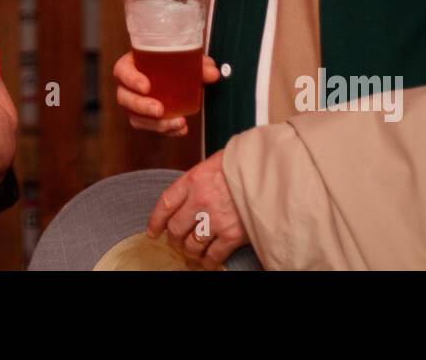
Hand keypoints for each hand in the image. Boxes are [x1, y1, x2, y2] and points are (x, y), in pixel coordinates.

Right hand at [113, 50, 219, 136]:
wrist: (175, 71)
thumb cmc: (174, 60)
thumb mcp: (186, 58)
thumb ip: (200, 64)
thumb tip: (212, 74)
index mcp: (131, 65)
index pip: (122, 71)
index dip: (131, 80)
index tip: (147, 86)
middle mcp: (128, 86)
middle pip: (125, 98)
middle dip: (141, 107)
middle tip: (159, 110)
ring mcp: (134, 104)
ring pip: (135, 118)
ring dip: (155, 124)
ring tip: (177, 123)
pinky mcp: (145, 118)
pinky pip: (150, 127)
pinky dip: (166, 131)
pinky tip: (181, 129)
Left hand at [145, 150, 247, 269]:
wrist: (272, 172)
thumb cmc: (244, 165)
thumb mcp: (215, 163)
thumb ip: (198, 181)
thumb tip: (186, 198)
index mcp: (194, 180)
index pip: (165, 204)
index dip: (155, 222)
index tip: (153, 232)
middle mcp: (200, 200)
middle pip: (175, 228)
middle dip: (173, 239)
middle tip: (176, 243)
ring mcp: (216, 219)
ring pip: (191, 245)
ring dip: (190, 252)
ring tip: (192, 252)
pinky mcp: (233, 235)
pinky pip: (213, 256)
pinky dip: (208, 261)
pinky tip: (208, 261)